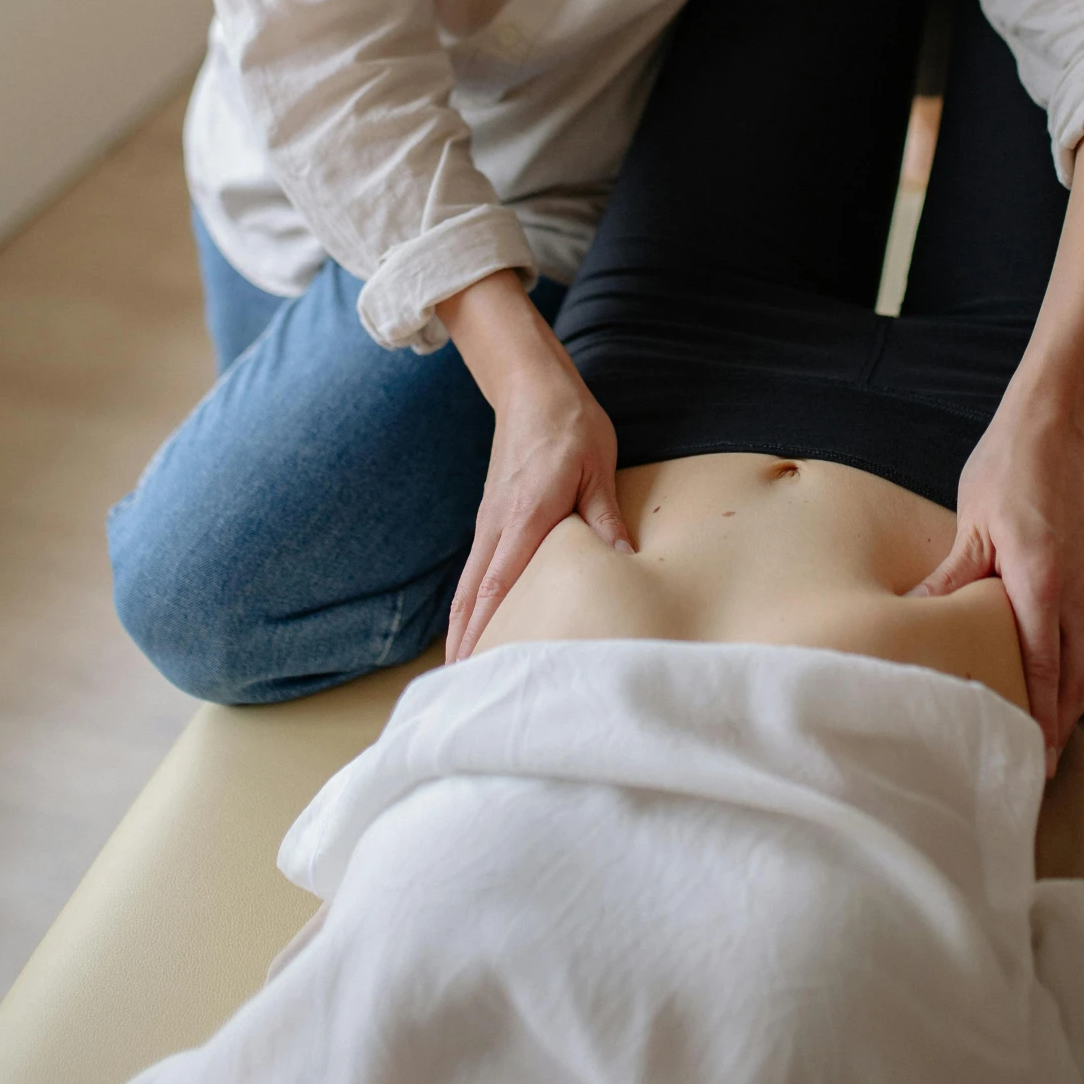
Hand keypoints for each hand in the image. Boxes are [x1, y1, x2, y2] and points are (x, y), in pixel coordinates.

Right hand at [441, 270, 631, 661]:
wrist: (531, 387)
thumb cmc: (570, 425)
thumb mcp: (598, 467)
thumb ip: (605, 518)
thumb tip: (624, 565)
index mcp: (526, 517)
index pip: (502, 585)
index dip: (487, 631)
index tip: (477, 672)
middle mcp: (497, 527)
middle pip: (474, 598)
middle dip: (465, 647)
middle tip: (460, 696)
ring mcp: (488, 525)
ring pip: (469, 589)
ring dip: (462, 632)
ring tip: (461, 678)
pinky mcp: (491, 520)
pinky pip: (475, 574)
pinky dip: (468, 606)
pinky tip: (472, 628)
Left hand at [905, 388, 1083, 772]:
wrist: (1049, 431)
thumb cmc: (1004, 473)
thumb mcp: (970, 526)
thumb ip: (951, 580)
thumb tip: (913, 616)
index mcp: (1041, 582)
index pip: (1042, 666)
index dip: (1036, 715)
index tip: (1030, 756)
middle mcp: (1077, 591)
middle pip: (1072, 676)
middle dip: (1057, 725)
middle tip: (1039, 771)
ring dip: (1079, 706)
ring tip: (1062, 748)